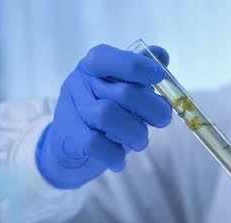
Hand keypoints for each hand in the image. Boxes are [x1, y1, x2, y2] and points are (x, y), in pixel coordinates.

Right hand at [36, 44, 171, 188]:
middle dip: (152, 110)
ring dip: (136, 134)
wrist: (69, 145)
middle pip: (125, 93)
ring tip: (140, 141)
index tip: (159, 78)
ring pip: (109, 117)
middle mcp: (80, 82)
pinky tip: (120, 159)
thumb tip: (162, 55)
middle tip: (161, 121)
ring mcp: (73, 109)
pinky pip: (96, 144)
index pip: (115, 59)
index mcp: (95, 65)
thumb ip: (140, 70)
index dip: (142, 67)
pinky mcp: (70, 137)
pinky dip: (115, 155)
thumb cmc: (102, 109)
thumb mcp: (119, 85)